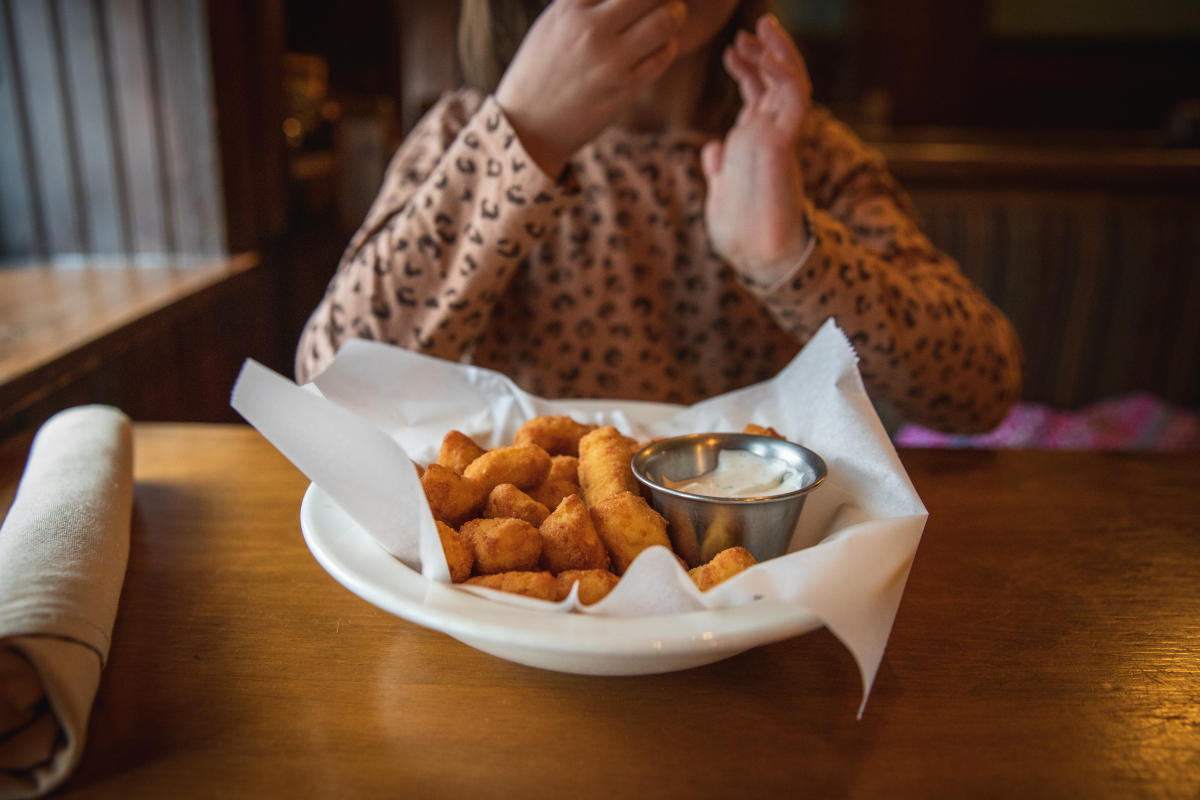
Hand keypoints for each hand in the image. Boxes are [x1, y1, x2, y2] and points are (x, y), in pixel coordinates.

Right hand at [495, 0, 686, 176]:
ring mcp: (610, 60)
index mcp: (570, 7)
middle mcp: (591, 29)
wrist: (529, 126)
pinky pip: (663, 56)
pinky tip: (661, 44)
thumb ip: (586, 2)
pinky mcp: (626, 87)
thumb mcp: (553, 23)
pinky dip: (668, 45)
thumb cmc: (540, 70)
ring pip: (665, 20)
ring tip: (672, 14)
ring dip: (675, 14)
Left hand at [701, 14, 811, 286]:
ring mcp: (780, 137)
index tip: (731, 50)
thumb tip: (711, 151)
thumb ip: (720, 169)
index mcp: (754, 143)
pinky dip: (785, 73)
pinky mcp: (786, 142)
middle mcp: (770, 135)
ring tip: (765, 28)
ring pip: (789, 82)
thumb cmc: (740, 233)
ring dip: (779, 53)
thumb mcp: (721, 193)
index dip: (747, 70)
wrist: (756, 257)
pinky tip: (771, 56)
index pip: (756, 96)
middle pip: (774, 82)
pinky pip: (794, 98)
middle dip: (764, 52)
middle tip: (751, 29)